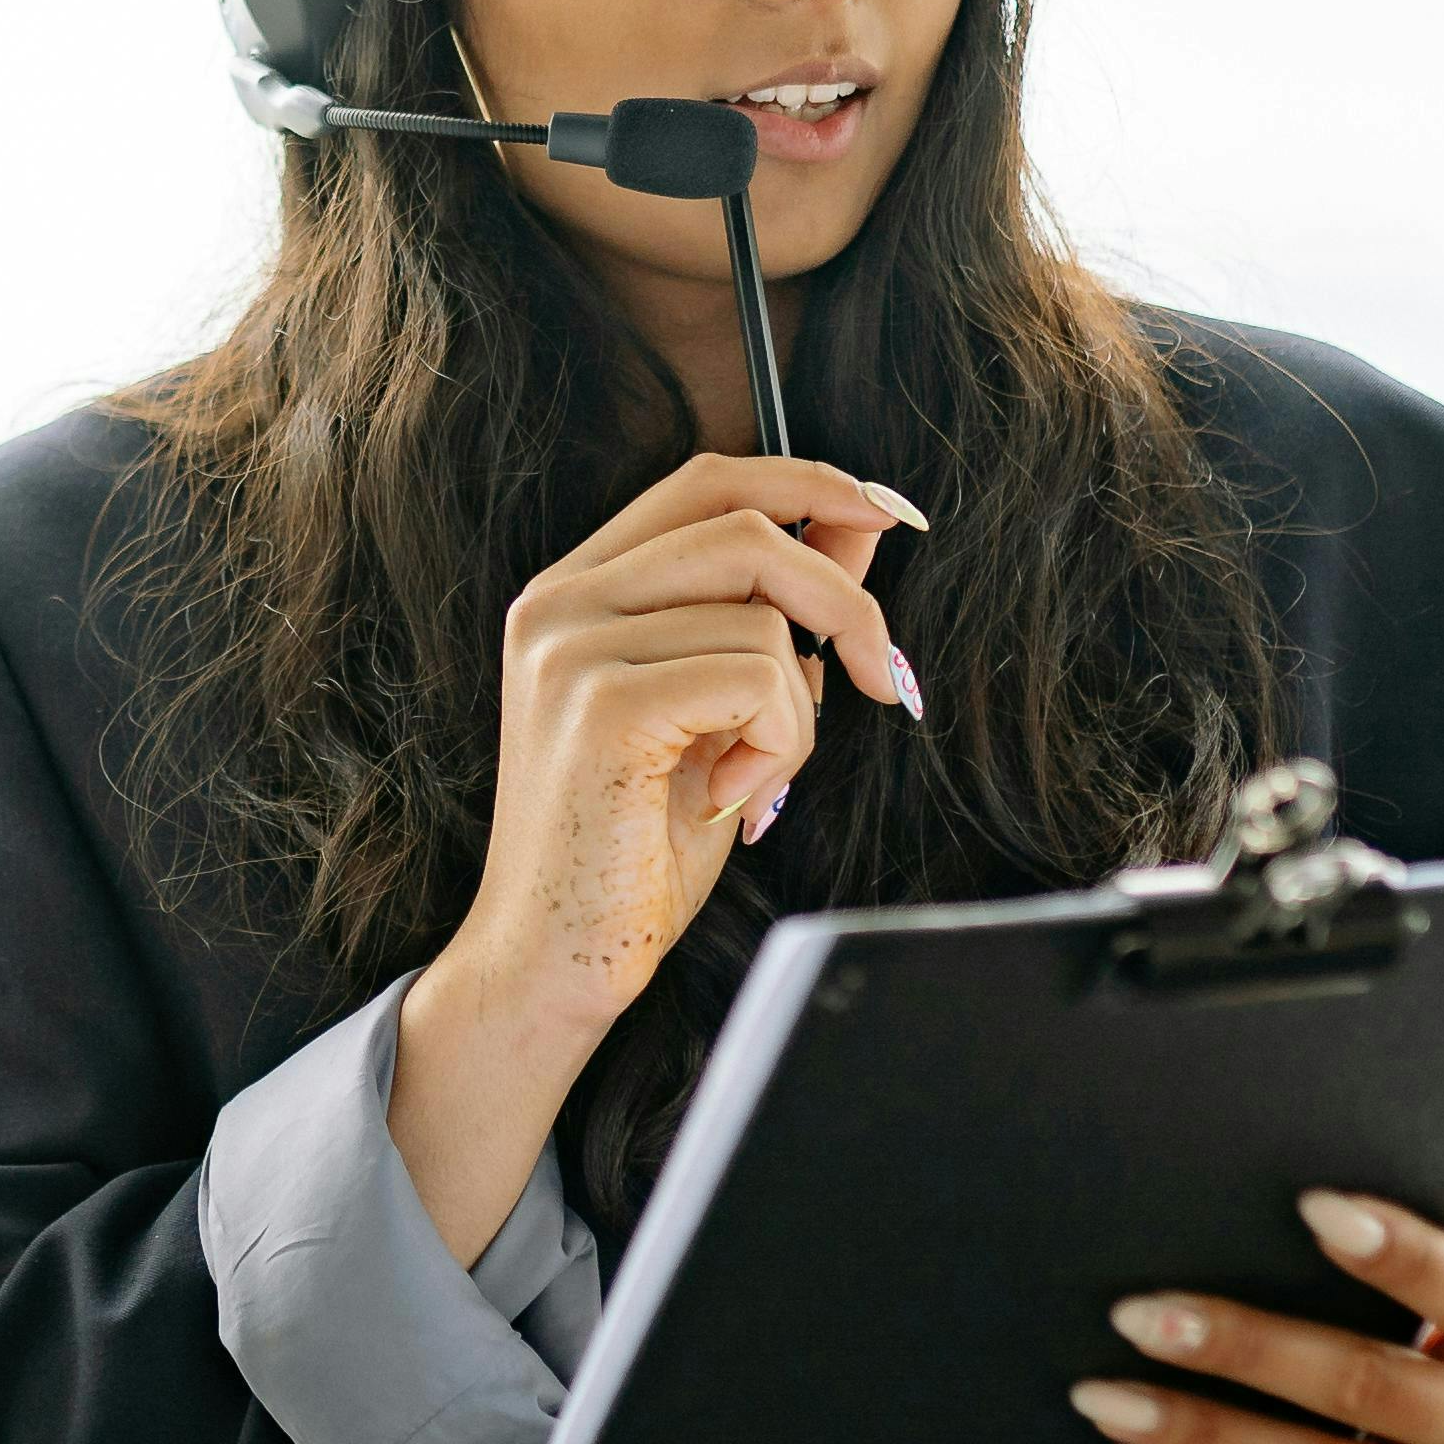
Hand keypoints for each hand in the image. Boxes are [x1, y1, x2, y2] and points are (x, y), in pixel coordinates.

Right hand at [386, 453, 924, 1260]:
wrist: (553, 962)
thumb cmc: (634, 850)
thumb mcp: (717, 712)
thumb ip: (769, 617)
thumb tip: (859, 528)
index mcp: (576, 591)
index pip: (707, 482)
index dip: (809, 482)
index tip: (890, 514)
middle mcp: (559, 601)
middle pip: (747, 526)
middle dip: (846, 599)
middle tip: (887, 682)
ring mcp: (572, 648)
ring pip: (765, 618)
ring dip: (797, 712)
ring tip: (750, 781)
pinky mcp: (602, 706)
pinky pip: (757, 679)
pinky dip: (779, 745)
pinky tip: (732, 798)